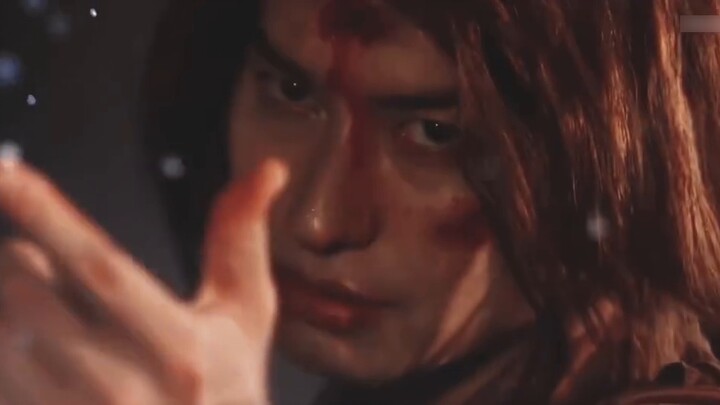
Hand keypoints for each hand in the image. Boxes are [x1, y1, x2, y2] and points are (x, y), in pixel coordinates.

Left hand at [0, 158, 286, 404]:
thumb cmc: (227, 386)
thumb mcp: (246, 316)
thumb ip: (242, 239)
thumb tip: (270, 168)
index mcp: (181, 348)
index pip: (103, 269)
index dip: (49, 217)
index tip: (7, 172)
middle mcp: (122, 389)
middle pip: (25, 293)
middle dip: (19, 257)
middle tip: (38, 255)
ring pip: (1, 334)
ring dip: (10, 303)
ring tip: (51, 310)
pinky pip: (0, 376)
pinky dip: (9, 348)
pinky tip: (41, 349)